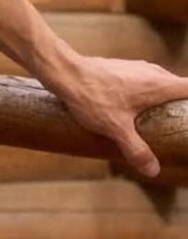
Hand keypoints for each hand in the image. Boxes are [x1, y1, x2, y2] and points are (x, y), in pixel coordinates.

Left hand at [51, 56, 187, 177]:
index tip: (187, 116)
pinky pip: (143, 81)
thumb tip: (152, 170)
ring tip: (160, 120)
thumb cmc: (90, 96)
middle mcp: (151, 72)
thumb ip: (136, 150)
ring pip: (159, 82)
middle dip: (181, 105)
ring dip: (163, 98)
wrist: (63, 71)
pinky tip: (135, 109)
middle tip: (178, 126)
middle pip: (178, 87)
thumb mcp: (116, 128)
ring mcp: (135, 68)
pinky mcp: (120, 68)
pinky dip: (146, 94)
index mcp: (158, 84)